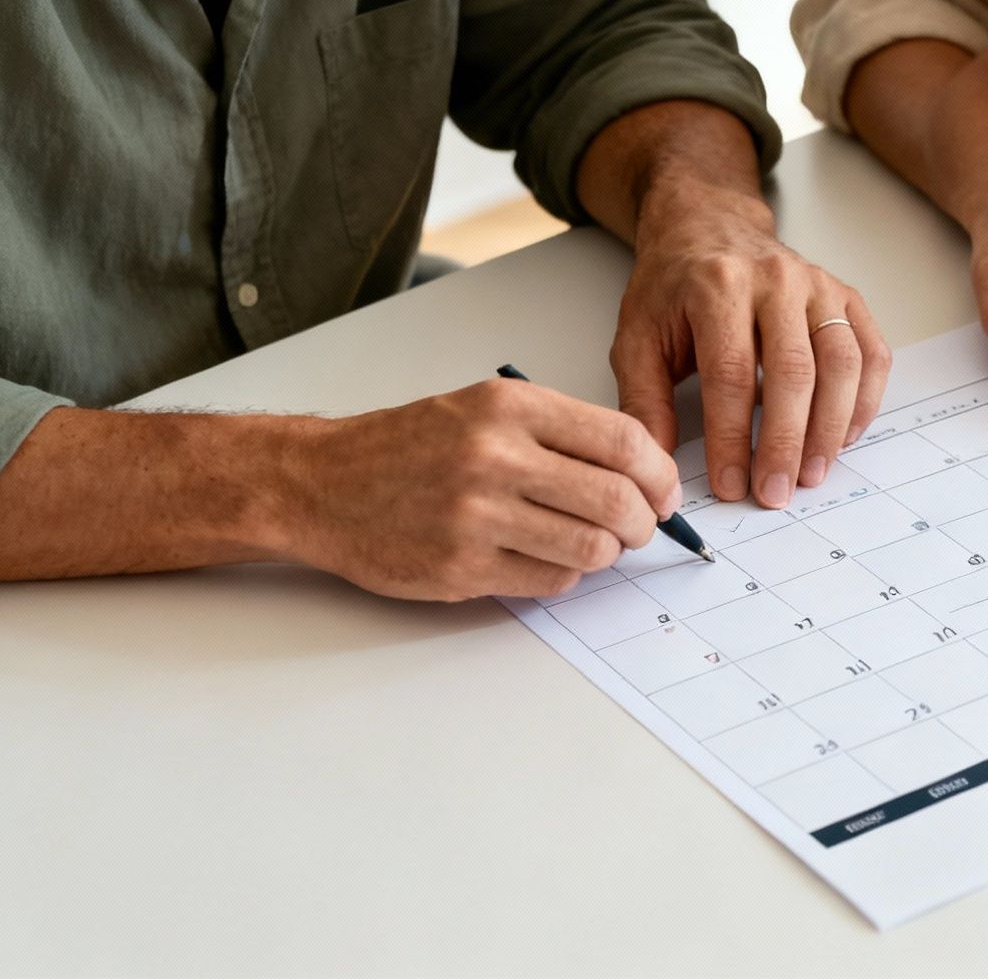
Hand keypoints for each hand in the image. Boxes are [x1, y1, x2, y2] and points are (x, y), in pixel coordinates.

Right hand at [283, 379, 680, 600]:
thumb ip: (559, 431)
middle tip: (639, 528)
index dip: (660, 474)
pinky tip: (543, 558)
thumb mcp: (484, 407)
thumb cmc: (408, 446)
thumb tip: (641, 471)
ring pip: (591, 548)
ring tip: (592, 544)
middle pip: (617, 500)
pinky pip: (551, 581)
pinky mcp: (462, 567)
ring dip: (607, 553)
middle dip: (644, 522)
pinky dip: (563, 575)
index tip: (664, 492)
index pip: (624, 441)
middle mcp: (495, 456)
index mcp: (510, 407)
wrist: (322, 483)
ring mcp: (477, 516)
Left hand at [610, 184, 889, 509]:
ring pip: (841, 364)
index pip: (731, 373)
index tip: (731, 484)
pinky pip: (871, 353)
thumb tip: (659, 462)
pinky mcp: (846, 297)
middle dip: (786, 442)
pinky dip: (864, 401)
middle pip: (793, 371)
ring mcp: (818, 285)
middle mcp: (775, 279)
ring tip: (813, 474)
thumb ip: (644, 400)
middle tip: (777, 492)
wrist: (708, 227)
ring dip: (831, 428)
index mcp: (717, 286)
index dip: (732, 437)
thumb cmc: (674, 288)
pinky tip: (843, 436)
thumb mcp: (637, 337)